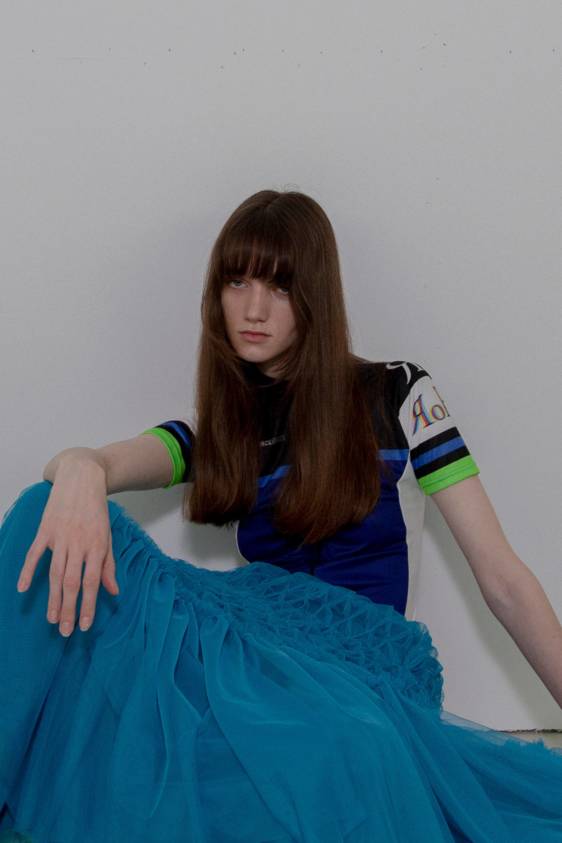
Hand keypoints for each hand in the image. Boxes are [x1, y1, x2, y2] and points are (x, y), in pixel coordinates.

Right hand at [16, 456, 119, 635]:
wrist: (82, 478)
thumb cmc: (97, 510)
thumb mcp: (107, 536)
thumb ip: (107, 564)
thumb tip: (113, 591)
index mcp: (96, 546)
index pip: (92, 582)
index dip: (88, 605)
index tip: (85, 625)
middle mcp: (78, 543)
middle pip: (71, 582)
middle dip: (68, 609)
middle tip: (65, 631)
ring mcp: (60, 536)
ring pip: (54, 573)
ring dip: (52, 598)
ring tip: (51, 619)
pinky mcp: (45, 529)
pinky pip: (35, 553)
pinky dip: (27, 570)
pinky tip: (22, 588)